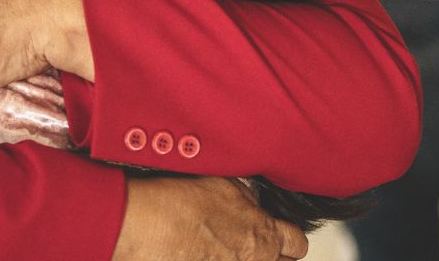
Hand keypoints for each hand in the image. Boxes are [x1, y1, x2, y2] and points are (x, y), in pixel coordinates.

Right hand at [111, 177, 307, 260]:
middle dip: (266, 253)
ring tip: (213, 245)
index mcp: (262, 236)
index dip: (286, 236)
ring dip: (236, 257)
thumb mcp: (220, 184)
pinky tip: (193, 251)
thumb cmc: (175, 204)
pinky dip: (210, 258)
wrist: (142, 227)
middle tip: (246, 241)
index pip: (296, 244)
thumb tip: (248, 201)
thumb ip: (244, 197)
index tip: (277, 233)